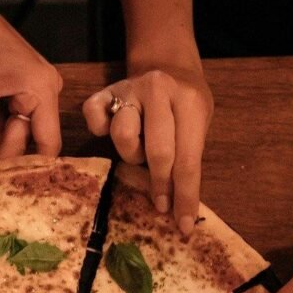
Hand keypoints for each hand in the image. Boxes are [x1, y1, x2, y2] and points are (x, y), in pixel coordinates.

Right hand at [84, 64, 211, 235]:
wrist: (169, 66)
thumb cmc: (186, 105)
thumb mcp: (199, 124)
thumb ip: (188, 157)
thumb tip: (179, 209)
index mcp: (190, 101)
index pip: (189, 159)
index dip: (185, 196)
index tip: (182, 226)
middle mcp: (159, 90)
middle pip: (158, 151)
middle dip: (160, 185)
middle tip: (161, 204)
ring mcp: (129, 88)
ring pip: (122, 136)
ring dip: (132, 155)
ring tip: (140, 152)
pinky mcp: (104, 91)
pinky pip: (93, 117)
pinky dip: (98, 129)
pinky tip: (109, 130)